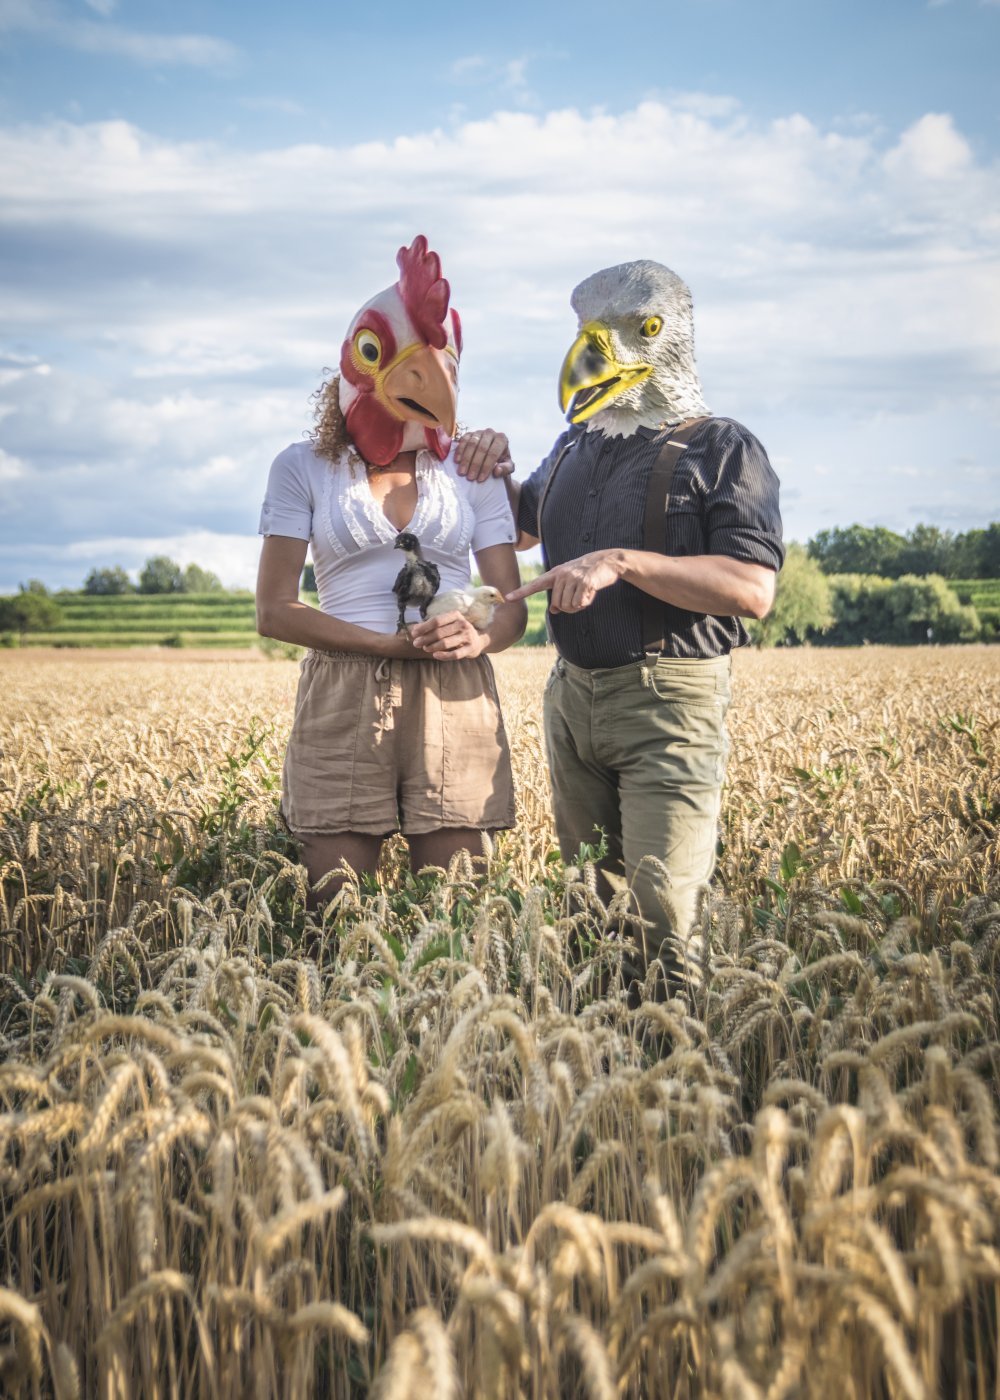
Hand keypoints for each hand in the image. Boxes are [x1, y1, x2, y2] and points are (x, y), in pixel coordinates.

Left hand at [409, 611, 488, 658]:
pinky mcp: (470, 649)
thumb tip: (414, 629)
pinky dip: (443, 656)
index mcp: (455, 615)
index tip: (414, 633)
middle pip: (439, 632)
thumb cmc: (457, 631)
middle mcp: (463, 624)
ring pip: (445, 643)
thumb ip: (431, 625)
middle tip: (416, 643)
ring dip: (432, 647)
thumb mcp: (447, 624)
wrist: (477, 640)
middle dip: (425, 638)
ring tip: (425, 648)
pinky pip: (454, 654)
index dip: (424, 627)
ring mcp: (467, 636)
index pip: (436, 620)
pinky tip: (435, 655)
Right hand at [453, 428, 512, 482]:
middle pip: (482, 448)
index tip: (480, 479)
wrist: (492, 457)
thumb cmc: (501, 463)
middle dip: (475, 464)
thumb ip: (506, 469)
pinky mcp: (469, 433)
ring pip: (471, 444)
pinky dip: (459, 451)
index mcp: (502, 439)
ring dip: (466, 459)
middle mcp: (490, 433)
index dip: (486, 467)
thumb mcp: (508, 468)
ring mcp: (479, 432)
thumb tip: (497, 471)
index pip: (493, 453)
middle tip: (470, 478)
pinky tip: (457, 461)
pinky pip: (463, 440)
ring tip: (462, 472)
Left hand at [506, 551, 623, 612]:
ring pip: (568, 606)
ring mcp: (573, 578)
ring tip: (584, 594)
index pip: (535, 584)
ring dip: (577, 606)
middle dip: (568, 608)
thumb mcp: (569, 581)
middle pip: (557, 604)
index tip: (508, 597)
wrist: (606, 561)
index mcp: (555, 574)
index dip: (521, 592)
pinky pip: (580, 604)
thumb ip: (559, 593)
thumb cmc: (586, 573)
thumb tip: (553, 610)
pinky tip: (590, 593)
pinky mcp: (585, 582)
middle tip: (578, 599)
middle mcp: (561, 575)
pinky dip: (586, 603)